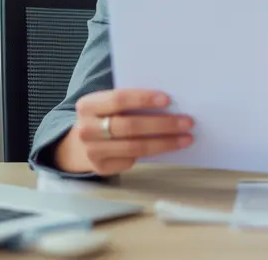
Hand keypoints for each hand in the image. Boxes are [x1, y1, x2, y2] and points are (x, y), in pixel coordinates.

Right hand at [58, 89, 193, 175]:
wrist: (80, 143)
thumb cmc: (105, 117)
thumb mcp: (108, 104)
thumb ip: (129, 101)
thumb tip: (168, 102)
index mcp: (88, 105)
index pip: (119, 99)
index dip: (143, 99)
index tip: (168, 100)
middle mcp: (87, 129)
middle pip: (130, 125)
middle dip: (162, 124)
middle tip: (187, 121)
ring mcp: (92, 150)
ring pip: (135, 146)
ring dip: (165, 142)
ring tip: (186, 137)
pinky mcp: (102, 167)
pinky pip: (132, 159)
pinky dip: (153, 153)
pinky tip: (169, 147)